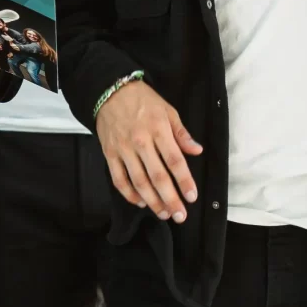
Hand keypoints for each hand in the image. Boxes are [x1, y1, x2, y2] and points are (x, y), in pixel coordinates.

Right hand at [96, 80, 201, 222]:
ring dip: (153, 201)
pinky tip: (141, 202)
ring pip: (139, 181)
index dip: (184, 181)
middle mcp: (141, 142)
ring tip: (164, 214)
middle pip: (157, 176)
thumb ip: (182, 134)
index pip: (174, 161)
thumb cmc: (143, 100)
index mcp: (159, 130)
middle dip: (170, 199)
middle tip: (180, 216)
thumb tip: (197, 151)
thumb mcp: (168, 111)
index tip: (192, 197)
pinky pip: (119, 179)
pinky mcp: (109, 154)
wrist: (110, 91)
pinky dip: (129, 194)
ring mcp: (123, 149)